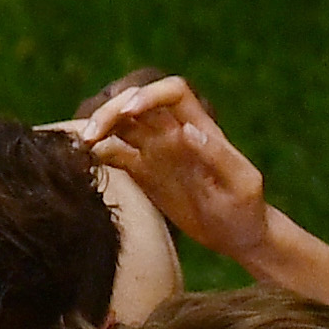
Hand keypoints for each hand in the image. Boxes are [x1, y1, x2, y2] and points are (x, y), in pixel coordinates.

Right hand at [71, 74, 274, 266]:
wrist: (240, 236)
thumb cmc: (247, 211)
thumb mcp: (240, 185)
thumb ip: (217, 156)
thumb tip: (185, 130)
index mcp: (201, 128)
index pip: (172, 92)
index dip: (149, 94)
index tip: (130, 112)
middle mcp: (175, 133)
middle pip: (138, 104)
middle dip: (112, 111)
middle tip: (89, 134)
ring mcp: (158, 152)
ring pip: (123, 126)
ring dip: (101, 128)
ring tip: (81, 145)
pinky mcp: (145, 174)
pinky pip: (118, 154)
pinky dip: (100, 152)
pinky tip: (85, 162)